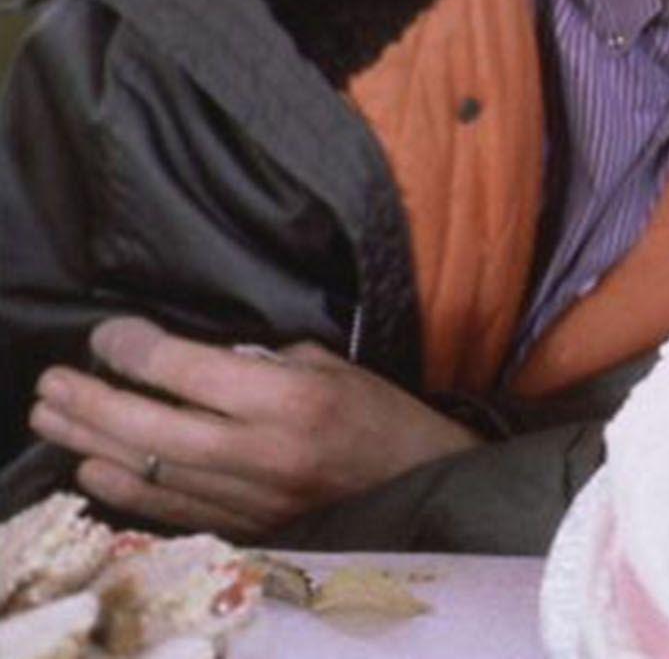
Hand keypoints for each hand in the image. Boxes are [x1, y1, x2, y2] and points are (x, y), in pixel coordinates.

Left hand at [28, 317, 479, 538]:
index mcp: (292, 397)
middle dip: (92, 401)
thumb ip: (260, 363)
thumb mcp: (330, 364)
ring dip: (92, 445)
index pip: (189, 369)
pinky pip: (170, 510)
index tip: (108, 333)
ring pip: (150, 473)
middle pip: (152, 427)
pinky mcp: (249, 527)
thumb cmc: (382, 412)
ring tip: (55, 419)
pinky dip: (124, 490)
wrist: (423, 481)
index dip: (135, 347)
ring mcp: (253, 497)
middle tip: (53, 381)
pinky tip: (92, 468)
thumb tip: (195, 363)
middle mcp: (266, 451)